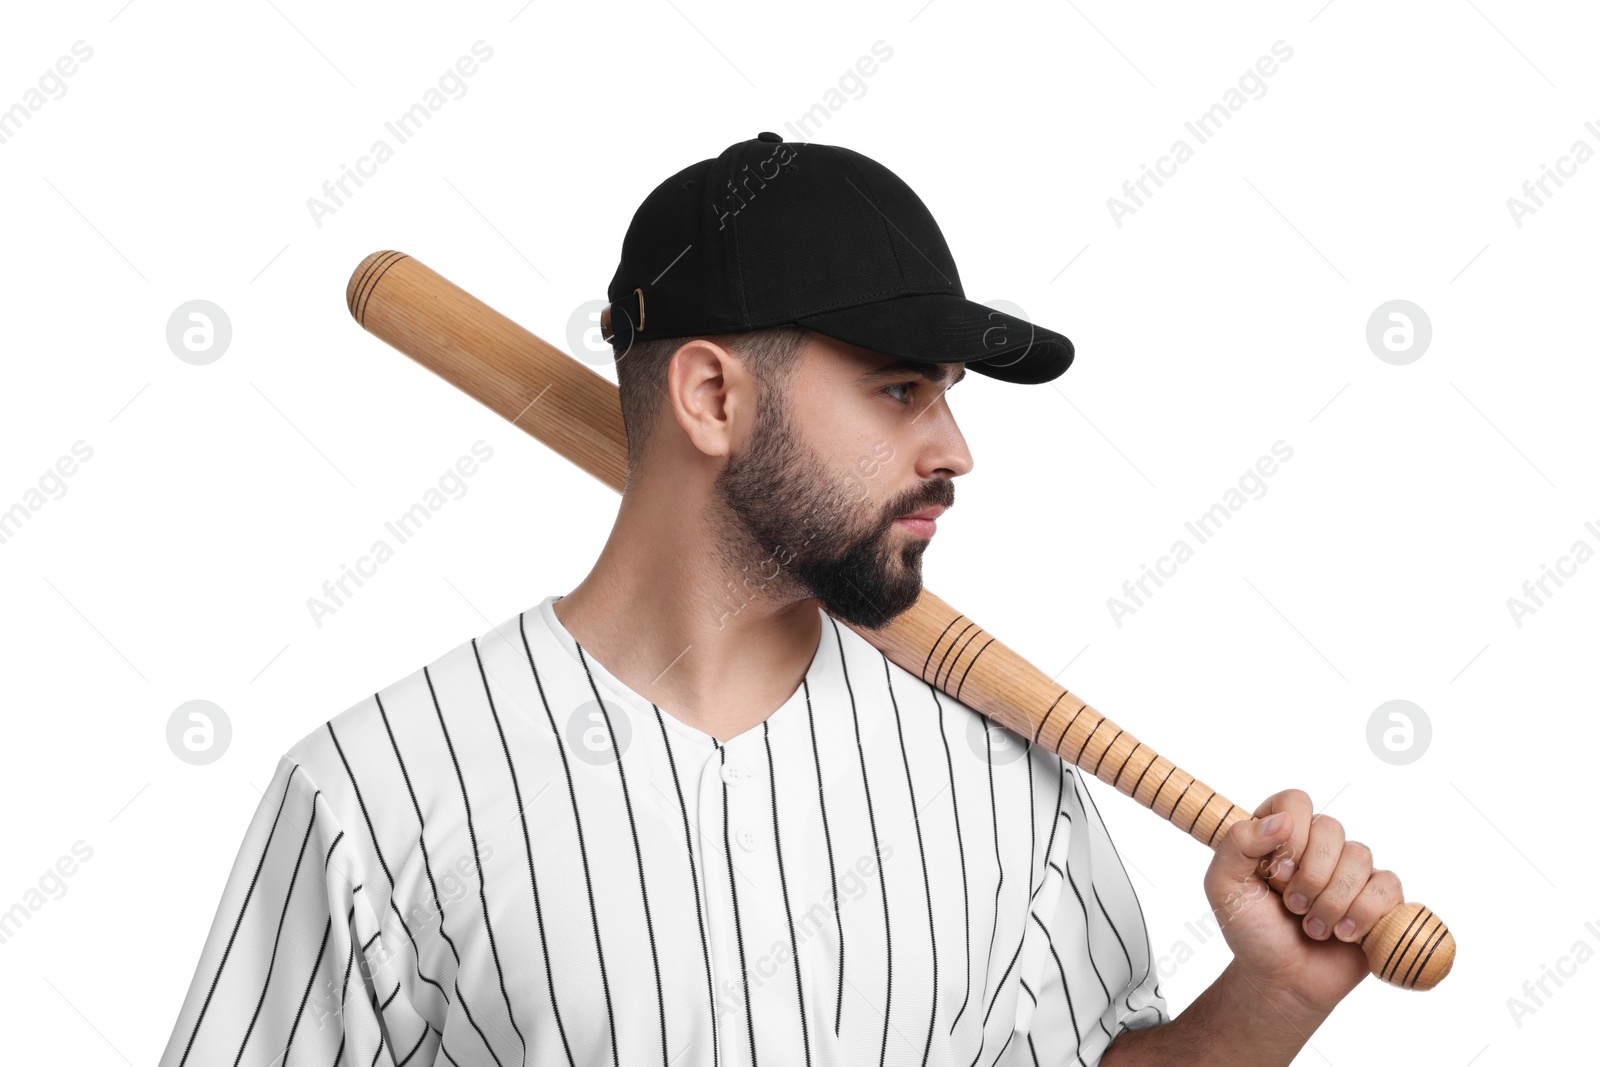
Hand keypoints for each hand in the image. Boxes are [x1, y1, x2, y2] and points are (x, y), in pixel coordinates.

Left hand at [1203, 788, 1403, 1015]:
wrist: (1282, 980)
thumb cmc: (1252, 932)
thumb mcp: (1223, 886)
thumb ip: (1237, 844)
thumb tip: (1280, 820)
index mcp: (1278, 834)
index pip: (1295, 801)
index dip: (1291, 833)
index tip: (1277, 870)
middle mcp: (1317, 846)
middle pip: (1332, 828)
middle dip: (1310, 876)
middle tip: (1292, 906)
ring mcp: (1350, 871)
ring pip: (1360, 857)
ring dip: (1332, 902)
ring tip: (1312, 928)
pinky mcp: (1378, 898)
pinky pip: (1387, 886)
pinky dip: (1363, 914)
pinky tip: (1343, 934)